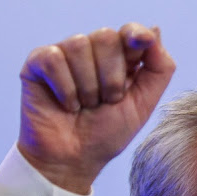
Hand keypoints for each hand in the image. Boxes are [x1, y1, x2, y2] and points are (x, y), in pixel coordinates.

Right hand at [17, 23, 175, 193]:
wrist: (73, 161)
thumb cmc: (106, 135)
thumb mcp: (142, 106)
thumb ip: (158, 69)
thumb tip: (155, 31)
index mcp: (120, 59)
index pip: (130, 32)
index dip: (135, 35)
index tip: (140, 43)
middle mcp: (92, 52)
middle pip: (106, 37)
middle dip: (111, 78)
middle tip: (104, 103)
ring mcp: (64, 55)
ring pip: (80, 45)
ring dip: (87, 87)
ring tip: (83, 106)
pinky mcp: (38, 64)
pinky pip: (54, 59)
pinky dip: (64, 88)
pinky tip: (65, 105)